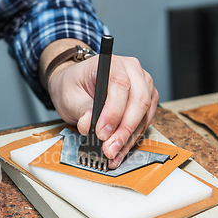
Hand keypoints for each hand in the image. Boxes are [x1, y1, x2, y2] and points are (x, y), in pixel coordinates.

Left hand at [41, 39, 158, 168]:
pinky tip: (119, 151)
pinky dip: (132, 139)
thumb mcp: (70, 96)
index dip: (113, 112)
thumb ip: (81, 110)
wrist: (77, 84)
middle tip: (109, 149)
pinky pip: (144, 122)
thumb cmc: (73, 85)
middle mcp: (133, 71)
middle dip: (124, 130)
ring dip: (129, 138)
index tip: (102, 133)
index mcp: (112, 62)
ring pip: (144, 114)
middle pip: (139, 101)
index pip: (120, 85)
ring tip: (113, 155)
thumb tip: (88, 125)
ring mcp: (143, 85)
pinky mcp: (147, 100)